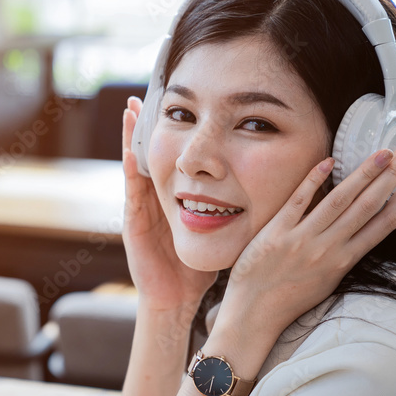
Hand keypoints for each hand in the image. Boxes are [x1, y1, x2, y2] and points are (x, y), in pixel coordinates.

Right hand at [121, 97, 217, 310]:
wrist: (176, 298)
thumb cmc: (197, 268)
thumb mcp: (215, 229)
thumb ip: (230, 209)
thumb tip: (266, 189)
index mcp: (170, 200)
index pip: (168, 158)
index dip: (168, 133)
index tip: (172, 104)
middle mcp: (152, 200)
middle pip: (147, 155)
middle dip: (141, 127)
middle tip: (138, 96)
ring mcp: (140, 211)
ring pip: (135, 167)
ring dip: (130, 139)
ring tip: (129, 111)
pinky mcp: (134, 225)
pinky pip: (132, 193)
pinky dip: (131, 172)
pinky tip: (132, 153)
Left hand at [216, 146, 395, 337]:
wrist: (254, 313)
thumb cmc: (288, 299)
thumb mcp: (326, 282)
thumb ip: (342, 257)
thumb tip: (358, 235)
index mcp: (343, 262)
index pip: (382, 226)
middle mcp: (327, 249)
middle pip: (366, 207)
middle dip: (389, 178)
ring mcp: (302, 240)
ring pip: (339, 201)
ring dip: (363, 174)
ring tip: (381, 153)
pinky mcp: (276, 233)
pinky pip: (298, 201)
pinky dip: (314, 180)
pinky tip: (328, 162)